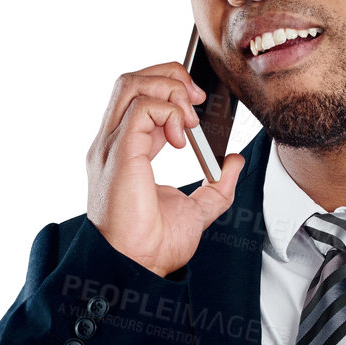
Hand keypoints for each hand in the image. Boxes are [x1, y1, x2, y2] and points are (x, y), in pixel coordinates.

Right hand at [86, 62, 244, 277]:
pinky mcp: (120, 152)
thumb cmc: (154, 246)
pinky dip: (170, 112)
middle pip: (130, 80)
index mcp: (124, 152)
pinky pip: (142, 107)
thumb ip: (216, 186)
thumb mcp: (196, 211)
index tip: (198, 108)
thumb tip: (234, 163)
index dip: (169, 91)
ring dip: (169, 90)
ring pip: (131, 84)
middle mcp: (113, 144)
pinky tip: (184, 138)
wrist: (138, 267)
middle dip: (170, 78)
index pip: (138, 98)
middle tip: (197, 101)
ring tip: (190, 118)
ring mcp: (111, 146)